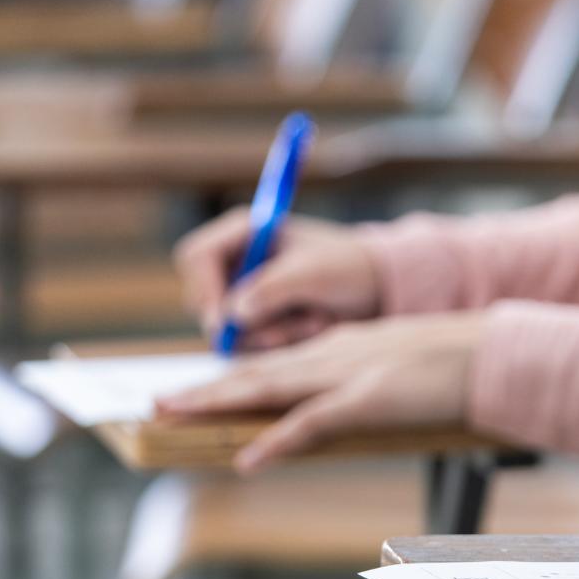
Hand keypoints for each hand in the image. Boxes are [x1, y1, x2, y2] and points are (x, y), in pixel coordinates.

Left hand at [156, 313, 482, 472]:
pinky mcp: (368, 399)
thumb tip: (344, 405)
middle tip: (158, 403)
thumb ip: (367, 382)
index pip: (275, 363)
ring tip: (173, 414)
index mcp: (343, 348)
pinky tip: (247, 458)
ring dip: (217, 403)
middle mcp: (334, 355)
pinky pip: (311, 423)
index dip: (232, 378)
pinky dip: (276, 441)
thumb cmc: (457, 364)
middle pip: (256, 372)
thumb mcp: (401, 369)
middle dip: (205, 389)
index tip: (199, 391)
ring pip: (268, 388)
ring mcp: (348, 375)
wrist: (492, 353)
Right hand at [176, 207, 383, 349]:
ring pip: (228, 330)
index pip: (197, 257)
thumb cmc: (350, 267)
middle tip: (283, 331)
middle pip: (203, 300)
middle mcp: (238, 263)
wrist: (381, 289)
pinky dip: (283, 343)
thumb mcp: (313, 273)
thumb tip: (233, 314)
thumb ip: (272, 289)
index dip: (204, 289)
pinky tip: (313, 327)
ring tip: (316, 320)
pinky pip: (250, 346)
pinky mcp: (259, 322)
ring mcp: (246, 294)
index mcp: (245, 232)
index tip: (224, 319)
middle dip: (244, 323)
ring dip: (273, 334)